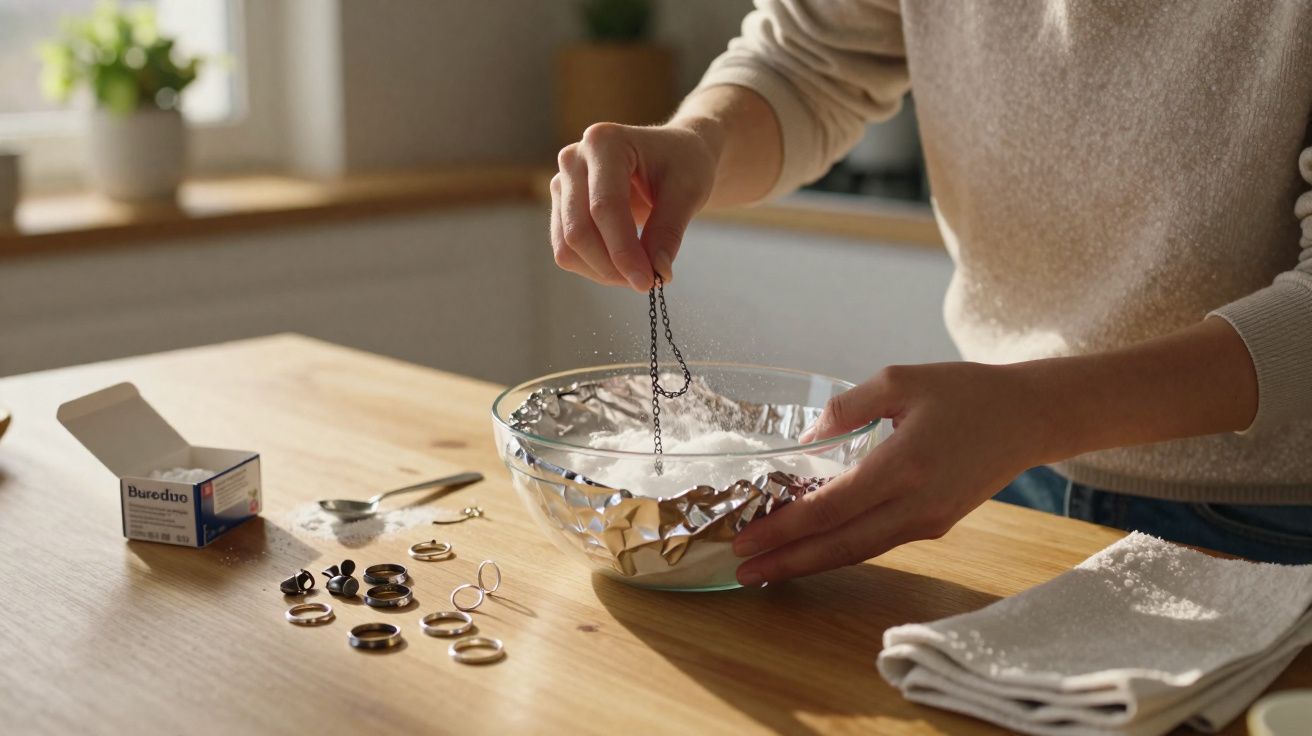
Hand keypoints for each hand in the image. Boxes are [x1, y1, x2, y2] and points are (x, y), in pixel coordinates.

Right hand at [550, 120, 719, 291]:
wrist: (671, 155)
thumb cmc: (682, 164)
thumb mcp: (688, 191)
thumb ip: (669, 230)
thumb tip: (657, 273)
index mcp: (603, 141)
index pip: (604, 207)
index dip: (624, 250)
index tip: (649, 281)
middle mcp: (573, 159)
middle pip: (579, 229)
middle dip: (613, 266)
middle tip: (649, 282)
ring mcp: (562, 183)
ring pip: (567, 246)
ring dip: (603, 271)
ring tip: (640, 273)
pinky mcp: (561, 207)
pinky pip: (567, 250)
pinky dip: (595, 268)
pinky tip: (624, 267)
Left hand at [733, 362, 1054, 584]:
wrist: (1029, 418)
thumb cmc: (965, 392)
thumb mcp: (900, 380)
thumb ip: (847, 408)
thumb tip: (806, 440)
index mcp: (904, 466)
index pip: (829, 509)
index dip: (783, 528)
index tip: (745, 537)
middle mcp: (916, 505)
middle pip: (839, 545)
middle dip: (786, 560)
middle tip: (742, 569)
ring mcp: (928, 522)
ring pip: (857, 552)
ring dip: (809, 562)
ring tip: (767, 568)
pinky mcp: (934, 526)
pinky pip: (876, 544)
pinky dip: (838, 550)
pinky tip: (811, 549)